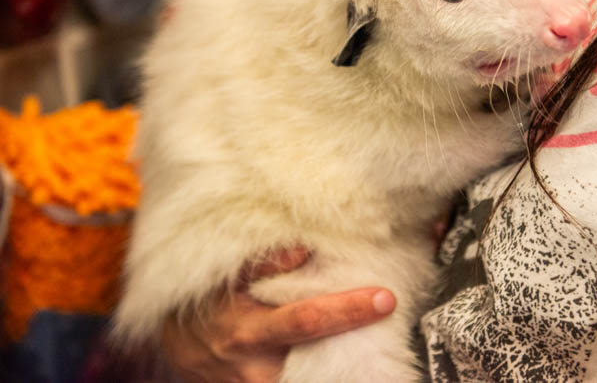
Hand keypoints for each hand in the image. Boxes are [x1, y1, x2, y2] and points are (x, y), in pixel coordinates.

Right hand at [160, 246, 395, 382]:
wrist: (178, 346)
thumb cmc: (210, 302)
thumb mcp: (228, 279)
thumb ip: (264, 264)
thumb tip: (303, 249)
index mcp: (248, 331)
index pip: (308, 321)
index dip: (350, 310)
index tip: (386, 298)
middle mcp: (254, 370)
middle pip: (320, 368)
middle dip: (360, 360)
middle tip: (395, 329)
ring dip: (343, 373)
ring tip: (383, 361)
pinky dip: (324, 376)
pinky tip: (350, 368)